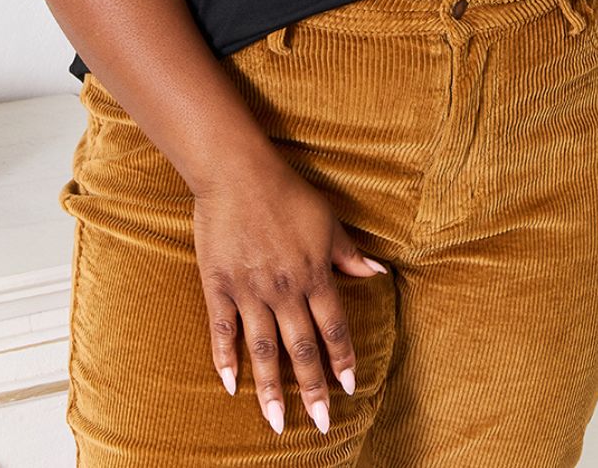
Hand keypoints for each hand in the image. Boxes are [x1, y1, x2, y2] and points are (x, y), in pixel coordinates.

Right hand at [191, 143, 386, 436]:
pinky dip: (226, 359)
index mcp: (314, 274)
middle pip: (302, 348)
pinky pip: (223, 330)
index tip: (348, 387)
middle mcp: (284, 289)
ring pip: (264, 349)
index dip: (342, 359)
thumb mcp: (327, 221)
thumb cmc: (287, 192)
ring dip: (272, 389)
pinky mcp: (219, 285)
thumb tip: (378, 273)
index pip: (334, 327)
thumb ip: (349, 254)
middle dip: (313, 389)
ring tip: (277, 422)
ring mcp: (249, 290)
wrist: (237, 172)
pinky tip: (231, 386)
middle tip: (320, 424)